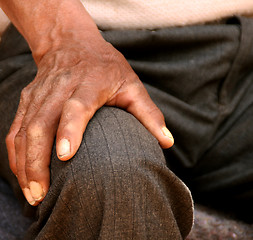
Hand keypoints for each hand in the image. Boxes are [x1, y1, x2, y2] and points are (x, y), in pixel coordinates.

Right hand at [5, 36, 173, 205]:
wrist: (72, 42)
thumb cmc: (106, 66)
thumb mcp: (132, 84)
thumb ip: (149, 113)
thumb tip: (167, 142)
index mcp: (89, 82)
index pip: (76, 105)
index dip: (69, 128)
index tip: (64, 155)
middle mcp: (59, 87)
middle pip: (40, 122)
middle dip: (37, 161)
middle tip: (41, 194)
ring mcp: (39, 93)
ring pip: (23, 129)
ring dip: (24, 163)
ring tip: (32, 194)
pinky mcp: (27, 99)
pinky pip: (15, 129)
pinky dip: (16, 155)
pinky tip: (22, 175)